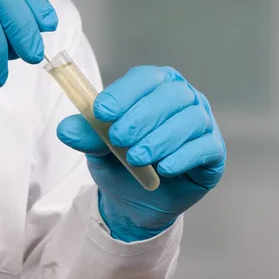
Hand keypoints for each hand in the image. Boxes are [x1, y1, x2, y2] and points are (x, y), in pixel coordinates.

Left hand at [57, 66, 225, 241]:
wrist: (136, 201)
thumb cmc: (120, 163)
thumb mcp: (98, 149)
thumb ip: (88, 135)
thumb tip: (65, 129)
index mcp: (155, 86)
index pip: (145, 78)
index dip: (125, 93)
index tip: (101, 112)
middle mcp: (184, 98)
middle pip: (171, 95)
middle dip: (143, 116)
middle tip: (118, 139)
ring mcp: (203, 123)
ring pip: (191, 120)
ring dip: (161, 138)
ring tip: (136, 159)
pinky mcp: (213, 151)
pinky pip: (205, 147)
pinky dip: (183, 156)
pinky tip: (163, 169)